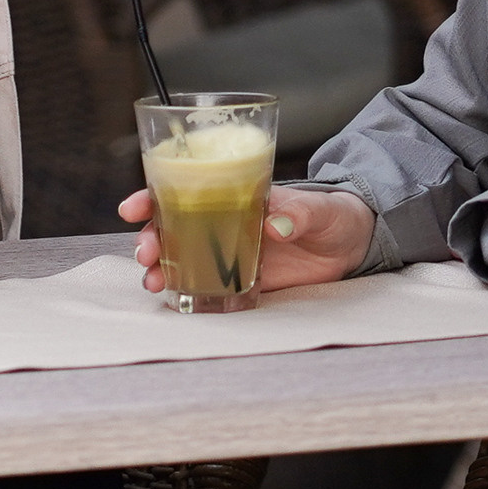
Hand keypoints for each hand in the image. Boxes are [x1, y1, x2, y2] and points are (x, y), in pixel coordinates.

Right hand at [119, 184, 374, 294]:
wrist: (354, 244)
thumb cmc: (335, 214)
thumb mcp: (321, 209)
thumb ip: (300, 213)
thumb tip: (276, 222)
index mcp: (236, 195)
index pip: (185, 189)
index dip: (154, 196)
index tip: (133, 208)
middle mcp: (225, 222)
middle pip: (173, 227)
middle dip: (150, 238)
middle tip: (145, 253)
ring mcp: (231, 252)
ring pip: (182, 257)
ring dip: (160, 267)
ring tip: (153, 281)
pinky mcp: (244, 281)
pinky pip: (207, 286)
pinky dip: (186, 292)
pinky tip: (175, 299)